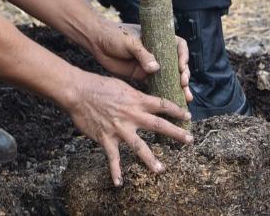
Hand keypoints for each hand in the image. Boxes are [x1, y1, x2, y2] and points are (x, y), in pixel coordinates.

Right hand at [62, 70, 191, 186]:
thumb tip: (146, 99)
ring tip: (161, 170)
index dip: (177, 111)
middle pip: (159, 126)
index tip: (188, 116)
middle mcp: (132, 115)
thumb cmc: (99, 85)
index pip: (162, 105)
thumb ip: (136, 95)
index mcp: (137, 100)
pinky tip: (119, 183)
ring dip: (151, 160)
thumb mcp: (123, 86)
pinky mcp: (107, 139)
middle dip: (176, 133)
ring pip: (140, 147)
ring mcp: (120, 129)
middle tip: (190, 140)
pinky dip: (115, 172)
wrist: (79, 92)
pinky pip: (113, 158)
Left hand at [90, 23, 193, 103]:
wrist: (96, 41)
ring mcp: (150, 64)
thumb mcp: (130, 42)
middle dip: (183, 75)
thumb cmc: (114, 35)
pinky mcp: (141, 74)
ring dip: (178, 86)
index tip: (180, 67)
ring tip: (185, 97)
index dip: (183, 56)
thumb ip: (142, 54)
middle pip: (177, 64)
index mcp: (158, 39)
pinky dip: (164, 91)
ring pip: (169, 76)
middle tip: (184, 84)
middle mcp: (157, 52)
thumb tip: (155, 68)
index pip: (178, 46)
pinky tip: (170, 101)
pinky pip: (156, 84)